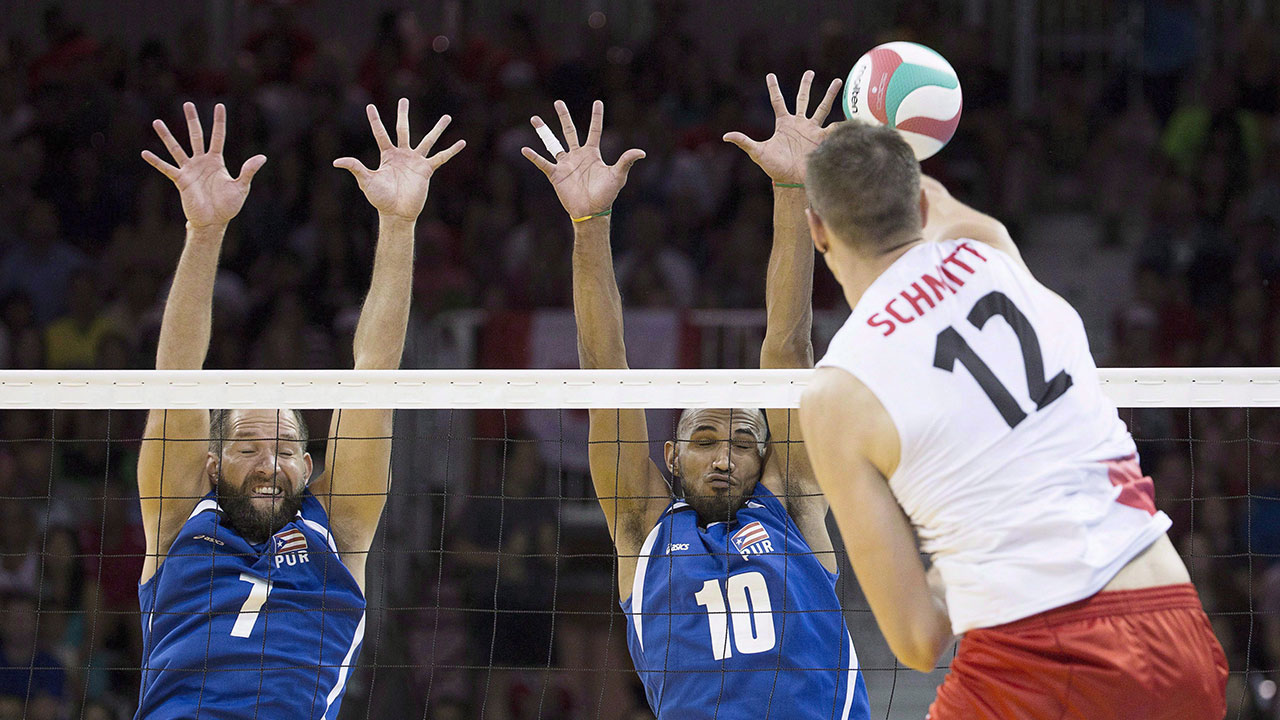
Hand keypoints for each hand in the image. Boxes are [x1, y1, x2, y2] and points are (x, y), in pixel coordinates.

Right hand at [141, 102, 265, 229]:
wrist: (213, 221)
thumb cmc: (228, 206)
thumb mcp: (241, 187)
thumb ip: (248, 171)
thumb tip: (262, 157)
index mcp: (216, 161)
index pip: (218, 136)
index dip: (219, 122)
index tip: (219, 106)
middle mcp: (201, 162)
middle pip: (196, 136)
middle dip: (192, 120)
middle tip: (188, 104)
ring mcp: (189, 170)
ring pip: (176, 149)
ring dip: (167, 136)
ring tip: (156, 122)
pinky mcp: (181, 180)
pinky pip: (166, 168)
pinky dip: (156, 161)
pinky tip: (145, 153)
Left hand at [333, 98, 465, 221]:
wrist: (397, 213)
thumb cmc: (380, 198)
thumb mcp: (366, 181)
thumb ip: (356, 168)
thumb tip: (337, 161)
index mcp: (387, 155)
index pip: (380, 133)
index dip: (375, 120)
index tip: (370, 106)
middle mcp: (402, 154)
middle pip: (403, 129)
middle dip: (403, 114)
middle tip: (404, 99)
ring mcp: (416, 161)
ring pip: (428, 140)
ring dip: (437, 129)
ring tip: (447, 117)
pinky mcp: (427, 170)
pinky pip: (441, 158)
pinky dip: (451, 151)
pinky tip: (462, 142)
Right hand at [521, 100, 644, 218]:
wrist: (591, 212)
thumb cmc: (606, 195)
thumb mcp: (617, 176)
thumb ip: (626, 162)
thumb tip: (642, 152)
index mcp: (592, 153)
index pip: (594, 130)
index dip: (596, 117)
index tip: (598, 102)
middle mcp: (577, 155)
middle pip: (569, 131)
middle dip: (564, 117)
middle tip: (558, 102)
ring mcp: (565, 164)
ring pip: (552, 143)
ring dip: (543, 131)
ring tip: (534, 118)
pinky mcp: (556, 174)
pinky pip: (543, 163)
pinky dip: (534, 157)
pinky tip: (525, 149)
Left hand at [723, 71, 841, 183]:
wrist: (792, 181)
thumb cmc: (774, 168)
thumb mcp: (758, 153)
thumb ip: (744, 141)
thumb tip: (725, 136)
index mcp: (783, 123)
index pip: (778, 101)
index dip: (773, 88)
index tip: (770, 75)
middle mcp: (799, 124)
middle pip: (803, 99)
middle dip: (806, 85)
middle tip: (809, 72)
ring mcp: (812, 130)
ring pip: (822, 108)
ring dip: (830, 95)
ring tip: (839, 81)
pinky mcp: (822, 139)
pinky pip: (833, 128)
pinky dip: (842, 122)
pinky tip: (852, 113)